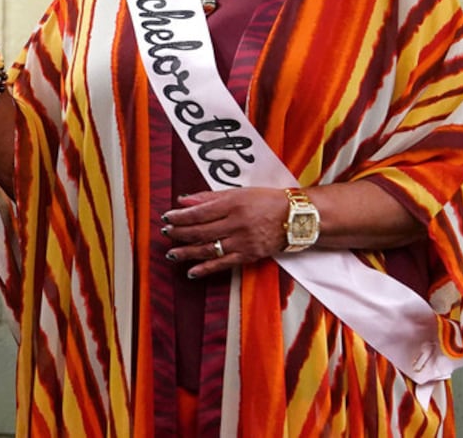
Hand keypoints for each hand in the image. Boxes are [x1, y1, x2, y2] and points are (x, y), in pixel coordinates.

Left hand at [158, 187, 289, 279]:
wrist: (296, 217)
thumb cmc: (266, 201)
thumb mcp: (238, 192)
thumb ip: (210, 197)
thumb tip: (184, 200)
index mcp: (233, 204)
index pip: (200, 212)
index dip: (181, 216)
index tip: (167, 217)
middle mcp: (237, 223)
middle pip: (201, 231)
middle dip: (180, 233)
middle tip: (166, 233)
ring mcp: (243, 241)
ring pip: (209, 248)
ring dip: (187, 252)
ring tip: (172, 253)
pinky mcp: (249, 255)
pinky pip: (224, 264)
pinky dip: (206, 269)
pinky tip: (192, 271)